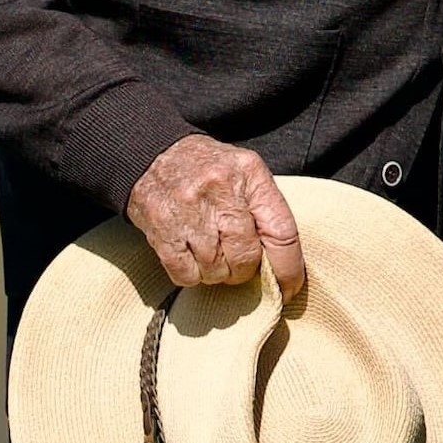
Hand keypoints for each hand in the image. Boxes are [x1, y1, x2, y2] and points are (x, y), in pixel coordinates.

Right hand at [128, 134, 306, 299]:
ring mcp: (188, 210)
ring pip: (216, 271)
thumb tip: (280, 266)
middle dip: (244, 269)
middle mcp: (219, 189)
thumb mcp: (245, 173)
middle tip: (237, 260)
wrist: (153, 154)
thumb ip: (264, 211)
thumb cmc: (208, 170)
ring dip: (217, 272)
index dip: (288, 268)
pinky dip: (192, 274)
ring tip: (211, 252)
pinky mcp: (162, 229)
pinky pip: (187, 275)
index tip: (288, 288)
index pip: (281, 232)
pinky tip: (191, 255)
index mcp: (249, 173)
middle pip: (246, 257)